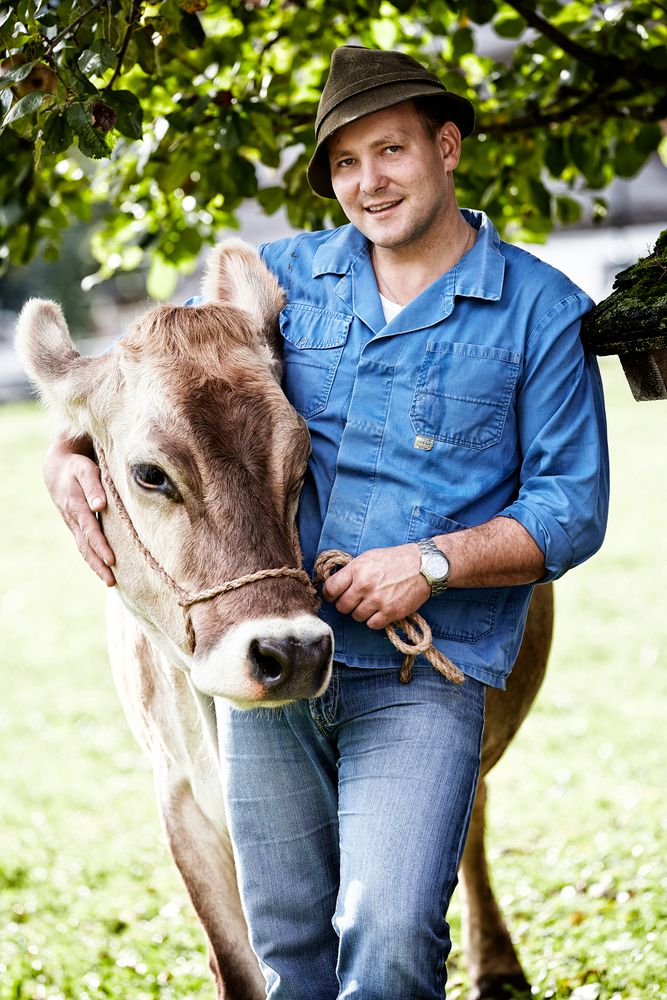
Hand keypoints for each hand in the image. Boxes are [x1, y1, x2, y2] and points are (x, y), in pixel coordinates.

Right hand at [44, 433, 115, 585]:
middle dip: (98, 564)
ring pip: (84, 548)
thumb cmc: (77, 467)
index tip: (111, 560)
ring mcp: (73, 524)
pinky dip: (93, 558)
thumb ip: (93, 486)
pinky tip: (104, 569)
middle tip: (111, 581)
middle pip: (86, 546)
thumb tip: (99, 505)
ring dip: (96, 566)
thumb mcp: (85, 470)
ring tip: (111, 582)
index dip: (101, 546)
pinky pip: (84, 545)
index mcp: (77, 506)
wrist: (58, 468)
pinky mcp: (76, 526)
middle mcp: (74, 519)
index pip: (91, 530)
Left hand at [321, 544, 429, 629]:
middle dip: (345, 605)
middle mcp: (364, 585)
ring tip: (370, 604)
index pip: (330, 589)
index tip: (333, 596)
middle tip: (354, 601)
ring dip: (361, 613)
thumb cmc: (394, 560)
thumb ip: (351, 571)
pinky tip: (380, 611)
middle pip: (342, 607)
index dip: (329, 595)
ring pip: (356, 617)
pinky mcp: (390, 612)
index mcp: (357, 570)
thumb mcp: (368, 558)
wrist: (423, 566)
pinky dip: (374, 620)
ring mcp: (377, 600)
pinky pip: (371, 625)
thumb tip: (334, 585)